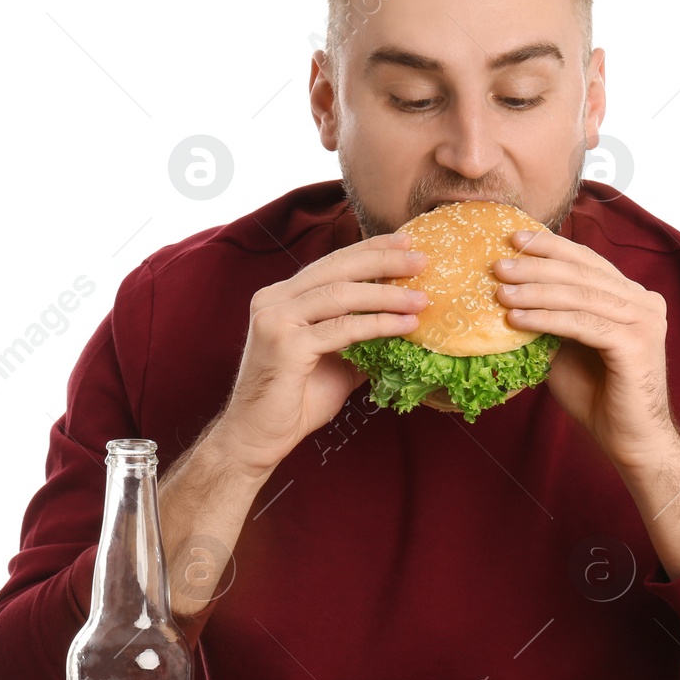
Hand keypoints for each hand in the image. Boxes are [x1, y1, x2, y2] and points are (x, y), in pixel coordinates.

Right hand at [212, 232, 430, 477]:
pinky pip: (342, 328)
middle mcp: (274, 300)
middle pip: (337, 269)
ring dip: (387, 294)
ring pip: (341, 295)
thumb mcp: (336, 361)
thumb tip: (405, 324)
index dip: (370, 249)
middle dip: (383, 260)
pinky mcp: (286, 345)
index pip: (332, 264)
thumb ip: (360, 338)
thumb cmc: (295, 401)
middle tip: (421, 259)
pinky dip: (378, 324)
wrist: (258, 437)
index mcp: (282, 297)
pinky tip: (404, 325)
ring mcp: (276, 320)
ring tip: (421, 298)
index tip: (405, 242)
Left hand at [492, 226, 676, 472]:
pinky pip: (582, 324)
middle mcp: (643, 302)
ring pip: (580, 296)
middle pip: (582, 273)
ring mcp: (644, 321)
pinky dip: (546, 319)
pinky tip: (516, 319)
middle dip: (536, 266)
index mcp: (631, 297)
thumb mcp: (567, 348)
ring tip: (500, 292)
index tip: (514, 238)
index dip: (551, 247)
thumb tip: (510, 293)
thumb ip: (552, 319)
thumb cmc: (597, 396)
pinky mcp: (636, 344)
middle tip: (498, 265)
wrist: (629, 440)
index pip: (587, 261)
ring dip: (535, 291)